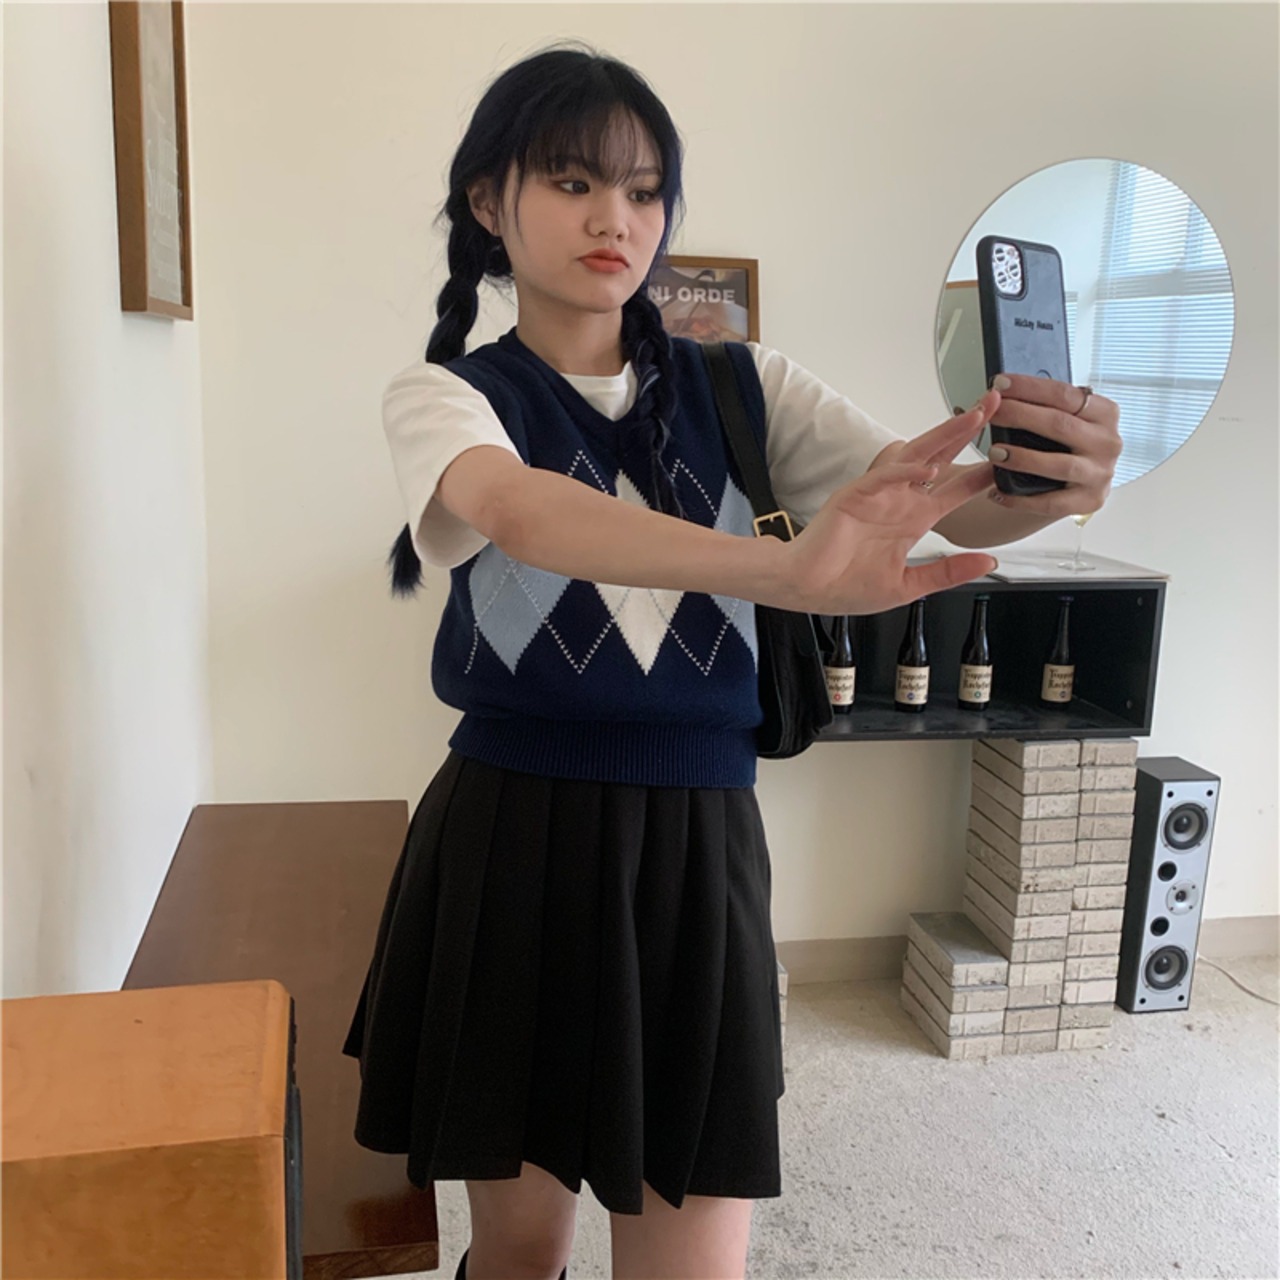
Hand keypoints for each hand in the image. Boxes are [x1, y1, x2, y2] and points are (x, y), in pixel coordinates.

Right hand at [778, 402, 998, 614]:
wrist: (807, 589)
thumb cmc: (846, 587)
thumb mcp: (910, 586)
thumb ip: (948, 572)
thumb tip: (988, 563)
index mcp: (913, 519)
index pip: (955, 490)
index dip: (982, 474)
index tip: (1009, 459)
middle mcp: (899, 501)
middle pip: (940, 456)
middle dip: (966, 431)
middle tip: (992, 406)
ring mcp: (878, 495)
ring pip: (916, 455)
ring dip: (944, 436)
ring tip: (971, 417)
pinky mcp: (853, 497)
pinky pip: (883, 477)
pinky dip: (904, 471)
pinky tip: (928, 469)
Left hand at [986, 375, 1121, 515]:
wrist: (1083, 484)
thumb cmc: (1069, 445)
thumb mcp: (1068, 419)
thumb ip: (1047, 406)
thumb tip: (1004, 391)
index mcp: (1104, 414)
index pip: (1064, 394)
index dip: (1029, 388)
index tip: (1000, 384)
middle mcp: (1107, 442)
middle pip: (1060, 425)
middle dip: (1020, 416)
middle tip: (992, 414)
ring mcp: (1100, 474)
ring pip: (1058, 464)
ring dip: (1022, 458)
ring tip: (994, 453)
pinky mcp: (1089, 501)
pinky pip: (1050, 502)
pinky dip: (1020, 498)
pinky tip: (997, 491)